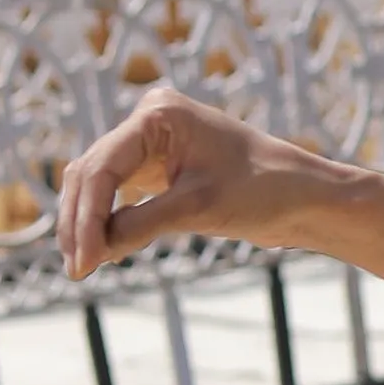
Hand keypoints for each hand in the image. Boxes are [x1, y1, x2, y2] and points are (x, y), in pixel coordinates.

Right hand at [56, 85, 305, 280]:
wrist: (305, 196)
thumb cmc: (263, 190)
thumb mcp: (197, 208)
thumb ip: (140, 225)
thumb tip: (91, 252)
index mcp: (158, 115)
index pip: (103, 167)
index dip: (86, 217)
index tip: (83, 261)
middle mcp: (149, 121)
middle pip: (91, 172)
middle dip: (80, 222)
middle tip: (77, 270)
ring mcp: (151, 142)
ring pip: (98, 183)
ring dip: (87, 223)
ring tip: (82, 267)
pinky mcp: (158, 167)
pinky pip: (118, 193)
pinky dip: (107, 222)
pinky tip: (102, 253)